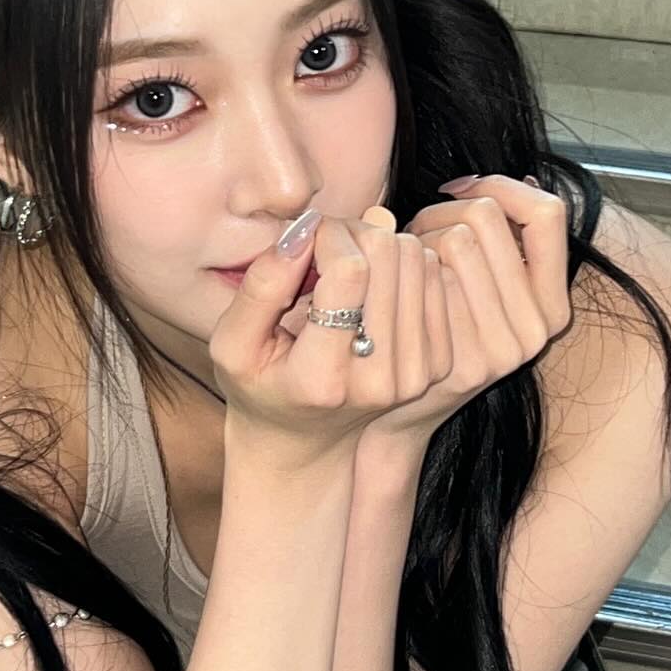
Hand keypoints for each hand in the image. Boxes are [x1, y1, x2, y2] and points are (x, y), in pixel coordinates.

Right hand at [209, 207, 453, 470]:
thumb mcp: (231, 343)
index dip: (328, 236)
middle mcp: (378, 379)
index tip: (305, 240)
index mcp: (322, 377)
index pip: (350, 272)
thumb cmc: (259, 384)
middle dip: (353, 233)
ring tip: (344, 267)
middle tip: (323, 248)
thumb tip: (305, 230)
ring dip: (378, 245)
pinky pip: (433, 277)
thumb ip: (261, 286)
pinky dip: (402, 264)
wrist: (305, 441)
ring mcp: (416, 374)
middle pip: (389, 258)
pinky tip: (372, 284)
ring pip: (415, 259)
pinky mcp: (438, 365)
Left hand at [357, 172, 575, 454]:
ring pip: (456, 238)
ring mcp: (502, 350)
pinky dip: (403, 267)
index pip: (546, 213)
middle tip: (416, 234)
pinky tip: (391, 285)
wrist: (393, 411)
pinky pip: (428, 275)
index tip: (459, 192)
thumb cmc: (435, 330)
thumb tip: (519, 182)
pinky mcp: (461, 362)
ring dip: (418, 237)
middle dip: (441, 212)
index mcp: (552, 305)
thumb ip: (506, 244)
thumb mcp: (486, 289)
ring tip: (403, 261)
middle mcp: (537, 330)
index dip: (499, 187)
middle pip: (487, 218)